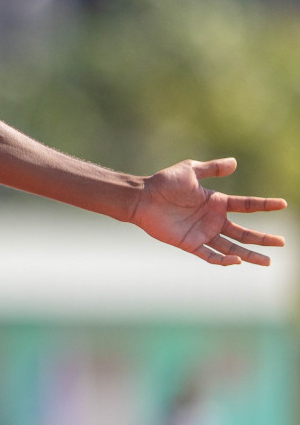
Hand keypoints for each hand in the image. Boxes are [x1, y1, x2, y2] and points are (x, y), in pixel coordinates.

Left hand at [130, 158, 286, 265]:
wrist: (142, 198)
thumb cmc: (165, 183)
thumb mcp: (190, 170)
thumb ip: (212, 168)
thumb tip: (234, 162)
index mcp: (216, 202)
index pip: (246, 205)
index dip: (264, 205)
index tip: (283, 204)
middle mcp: (213, 220)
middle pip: (243, 233)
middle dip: (263, 238)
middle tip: (282, 242)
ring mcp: (202, 233)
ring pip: (231, 247)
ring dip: (249, 255)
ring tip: (268, 261)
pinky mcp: (189, 244)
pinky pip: (209, 256)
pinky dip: (223, 260)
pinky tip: (236, 261)